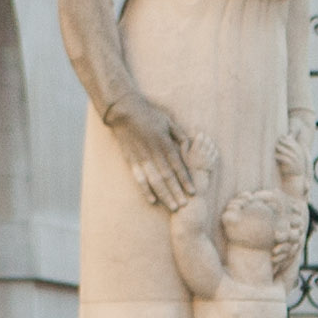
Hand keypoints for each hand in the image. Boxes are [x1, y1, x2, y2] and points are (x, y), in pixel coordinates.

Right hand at [111, 93, 202, 212]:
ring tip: (173, 207)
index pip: (178, 166)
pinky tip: (152, 200)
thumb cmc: (149, 115)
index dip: (186, 180)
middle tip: (185, 206)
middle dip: (177, 192)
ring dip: (164, 195)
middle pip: (168, 177)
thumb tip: (190, 148)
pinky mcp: (131, 160)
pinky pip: (139, 178)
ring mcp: (141, 158)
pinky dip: (145, 190)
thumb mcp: (169, 122)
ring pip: (154, 181)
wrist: (124, 111)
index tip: (193, 192)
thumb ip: (180, 136)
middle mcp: (154, 153)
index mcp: (164, 144)